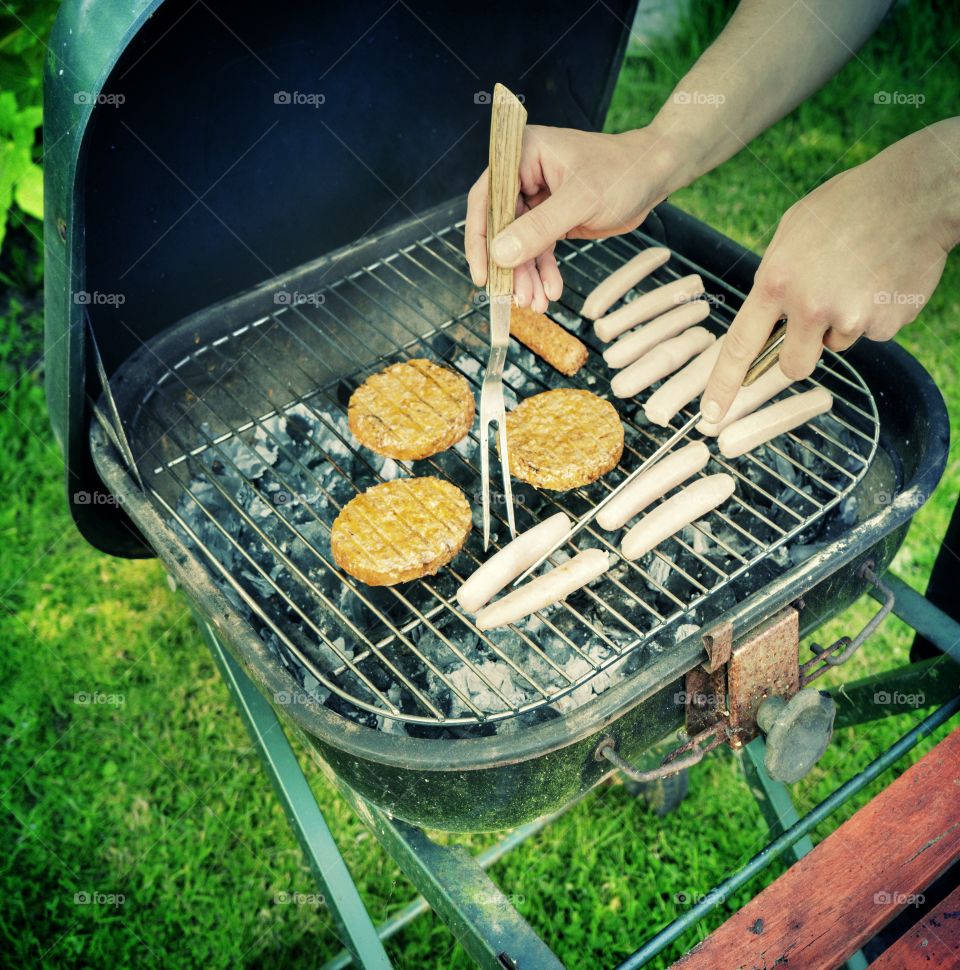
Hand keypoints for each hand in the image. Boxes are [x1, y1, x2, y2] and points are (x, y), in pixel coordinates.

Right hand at [464, 125, 676, 311]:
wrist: (654, 174)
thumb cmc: (622, 172)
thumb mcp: (580, 200)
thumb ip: (539, 228)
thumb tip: (501, 254)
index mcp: (521, 155)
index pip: (486, 199)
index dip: (479, 238)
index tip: (484, 274)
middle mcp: (523, 175)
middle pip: (501, 227)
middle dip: (511, 266)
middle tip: (516, 298)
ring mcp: (537, 198)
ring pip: (520, 244)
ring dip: (527, 275)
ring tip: (536, 303)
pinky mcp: (552, 218)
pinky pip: (539, 249)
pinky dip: (543, 271)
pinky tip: (550, 291)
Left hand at [701, 129, 955, 422]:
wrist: (916, 192)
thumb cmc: (847, 206)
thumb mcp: (791, 233)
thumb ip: (774, 280)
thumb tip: (767, 319)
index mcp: (776, 282)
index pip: (740, 346)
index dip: (724, 385)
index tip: (712, 415)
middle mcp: (810, 306)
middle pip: (793, 367)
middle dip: (800, 356)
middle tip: (814, 323)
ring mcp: (852, 317)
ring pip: (837, 344)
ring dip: (843, 322)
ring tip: (857, 276)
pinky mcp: (888, 322)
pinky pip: (873, 332)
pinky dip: (876, 313)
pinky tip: (882, 278)